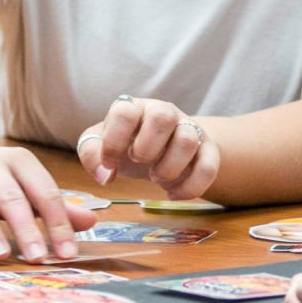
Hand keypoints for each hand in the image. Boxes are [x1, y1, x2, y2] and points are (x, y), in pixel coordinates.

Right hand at [0, 144, 98, 261]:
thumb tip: (91, 223)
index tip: (67, 252)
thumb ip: (56, 206)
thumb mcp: (27, 186)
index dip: (58, 223)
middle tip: (38, 257)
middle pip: (11, 197)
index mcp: (21, 161)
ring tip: (1, 256)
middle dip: (26, 228)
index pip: (45, 192)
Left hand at [77, 96, 218, 199]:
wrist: (160, 149)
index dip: (114, 141)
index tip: (109, 163)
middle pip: (163, 116)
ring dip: (168, 168)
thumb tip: (104, 175)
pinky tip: (173, 194)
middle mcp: (164, 112)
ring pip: (188, 141)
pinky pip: (209, 167)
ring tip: (156, 177)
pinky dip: (190, 187)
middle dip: (147, 147)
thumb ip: (92, 154)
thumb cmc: (126, 144)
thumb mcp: (101, 145)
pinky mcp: (208, 149)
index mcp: (134, 108)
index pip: (124, 111)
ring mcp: (189, 128)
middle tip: (139, 162)